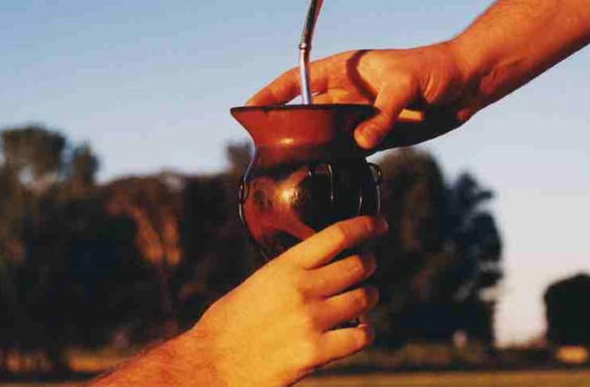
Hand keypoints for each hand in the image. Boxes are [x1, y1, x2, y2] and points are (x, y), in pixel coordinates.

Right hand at [184, 216, 385, 386]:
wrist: (210, 364)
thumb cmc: (228, 323)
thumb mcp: (258, 283)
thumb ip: (290, 273)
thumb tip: (320, 268)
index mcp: (285, 266)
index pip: (337, 235)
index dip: (366, 226)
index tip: (379, 225)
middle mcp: (302, 289)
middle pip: (359, 265)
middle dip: (367, 265)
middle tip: (366, 267)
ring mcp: (311, 321)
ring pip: (364, 298)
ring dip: (367, 296)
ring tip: (361, 299)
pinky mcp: (315, 353)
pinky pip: (361, 336)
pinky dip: (364, 332)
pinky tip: (358, 331)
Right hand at [247, 41, 484, 150]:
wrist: (466, 84)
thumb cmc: (434, 70)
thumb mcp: (406, 83)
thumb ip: (381, 112)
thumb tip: (359, 142)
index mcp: (345, 70)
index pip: (298, 79)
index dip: (273, 93)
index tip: (250, 108)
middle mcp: (348, 93)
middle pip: (308, 111)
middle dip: (288, 127)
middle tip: (267, 148)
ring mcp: (362, 116)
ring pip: (327, 134)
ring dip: (313, 148)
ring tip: (292, 167)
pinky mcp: (378, 135)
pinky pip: (351, 150)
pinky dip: (339, 161)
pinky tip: (327, 175)